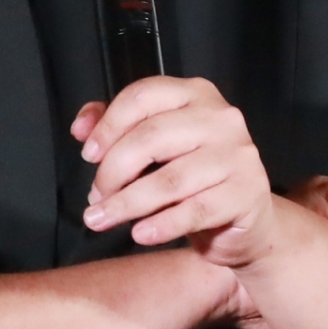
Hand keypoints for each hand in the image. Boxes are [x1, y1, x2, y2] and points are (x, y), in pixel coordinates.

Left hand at [72, 78, 275, 270]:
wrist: (246, 221)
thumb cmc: (195, 179)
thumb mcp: (156, 148)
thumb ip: (118, 129)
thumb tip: (80, 128)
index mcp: (196, 94)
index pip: (143, 97)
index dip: (108, 126)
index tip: (88, 155)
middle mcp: (221, 118)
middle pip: (151, 136)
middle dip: (113, 170)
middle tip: (95, 197)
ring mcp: (237, 155)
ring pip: (170, 179)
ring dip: (126, 204)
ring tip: (100, 220)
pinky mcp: (246, 193)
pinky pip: (194, 211)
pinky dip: (161, 226)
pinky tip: (140, 234)